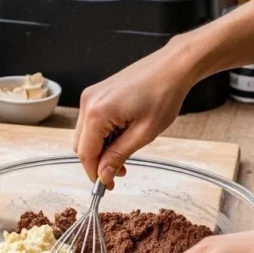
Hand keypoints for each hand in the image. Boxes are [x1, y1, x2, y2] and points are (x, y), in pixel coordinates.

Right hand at [73, 44, 193, 186]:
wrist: (172, 66)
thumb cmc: (163, 94)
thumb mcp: (144, 133)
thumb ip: (119, 155)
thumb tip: (103, 175)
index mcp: (97, 113)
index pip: (86, 154)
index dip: (95, 173)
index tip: (107, 186)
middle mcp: (88, 102)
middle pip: (81, 145)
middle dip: (97, 162)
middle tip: (119, 172)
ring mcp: (91, 96)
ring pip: (85, 134)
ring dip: (100, 149)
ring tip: (124, 153)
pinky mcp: (97, 93)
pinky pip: (91, 121)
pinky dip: (102, 135)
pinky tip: (121, 136)